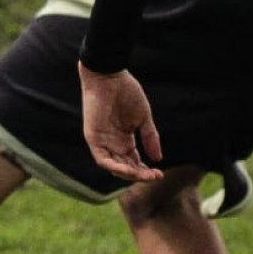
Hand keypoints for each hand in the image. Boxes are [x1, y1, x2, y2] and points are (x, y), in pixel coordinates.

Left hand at [79, 63, 163, 181]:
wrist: (109, 75)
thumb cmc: (126, 92)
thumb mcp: (143, 118)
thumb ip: (150, 138)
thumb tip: (158, 159)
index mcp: (124, 140)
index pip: (134, 162)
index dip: (146, 171)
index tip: (159, 174)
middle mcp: (113, 144)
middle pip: (125, 168)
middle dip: (140, 175)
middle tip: (155, 177)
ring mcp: (102, 142)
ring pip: (114, 167)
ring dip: (128, 174)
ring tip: (143, 176)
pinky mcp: (93, 138)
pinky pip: (102, 159)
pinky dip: (114, 167)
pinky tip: (128, 170)